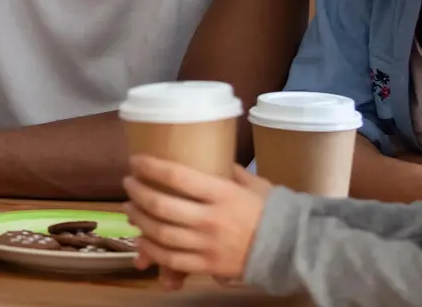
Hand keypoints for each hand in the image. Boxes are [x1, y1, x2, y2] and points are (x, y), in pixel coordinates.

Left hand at [122, 156, 272, 288]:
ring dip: (139, 220)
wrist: (292, 249)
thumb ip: (228, 170)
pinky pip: (172, 260)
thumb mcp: (252, 183)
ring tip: (130, 208)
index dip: (151, 167)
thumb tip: (209, 154)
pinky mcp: (207, 266)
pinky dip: (152, 250)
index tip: (136, 160)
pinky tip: (142, 240)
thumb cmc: (272, 210)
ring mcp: (207, 245)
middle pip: (162, 205)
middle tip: (128, 183)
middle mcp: (211, 219)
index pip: (177, 176)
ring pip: (161, 234)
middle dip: (138, 192)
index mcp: (222, 194)